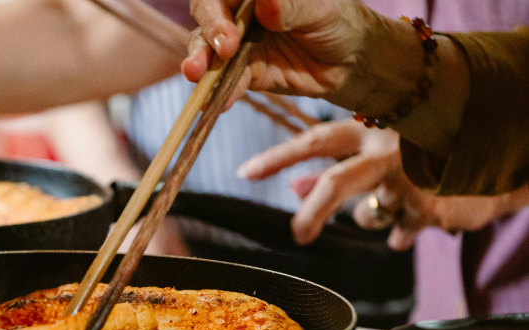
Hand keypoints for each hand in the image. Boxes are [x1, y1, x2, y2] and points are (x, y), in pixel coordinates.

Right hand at [181, 0, 376, 107]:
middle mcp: (241, 15)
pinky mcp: (245, 74)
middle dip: (203, 39)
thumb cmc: (338, 21)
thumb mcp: (320, 9)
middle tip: (211, 56)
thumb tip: (265, 3)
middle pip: (207, 20)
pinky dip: (221, 92)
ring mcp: (239, 45)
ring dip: (201, 66)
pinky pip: (227, 82)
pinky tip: (218, 102)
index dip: (215, 13)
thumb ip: (291, 5)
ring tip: (196, 77)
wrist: (352, 61)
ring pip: (209, 52)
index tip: (228, 33)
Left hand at [237, 119, 524, 247]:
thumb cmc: (423, 149)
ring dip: (374, 216)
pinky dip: (401, 230)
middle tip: (298, 235)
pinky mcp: (431, 207)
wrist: (491, 152)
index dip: (278, 156)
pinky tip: (414, 218)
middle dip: (313, 212)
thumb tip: (293, 186)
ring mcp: (412, 178)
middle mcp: (388, 149)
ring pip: (369, 215)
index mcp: (370, 128)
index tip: (245, 172)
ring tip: (398, 202)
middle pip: (339, 182)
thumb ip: (336, 168)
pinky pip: (398, 231)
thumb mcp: (377, 149)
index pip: (316, 140)